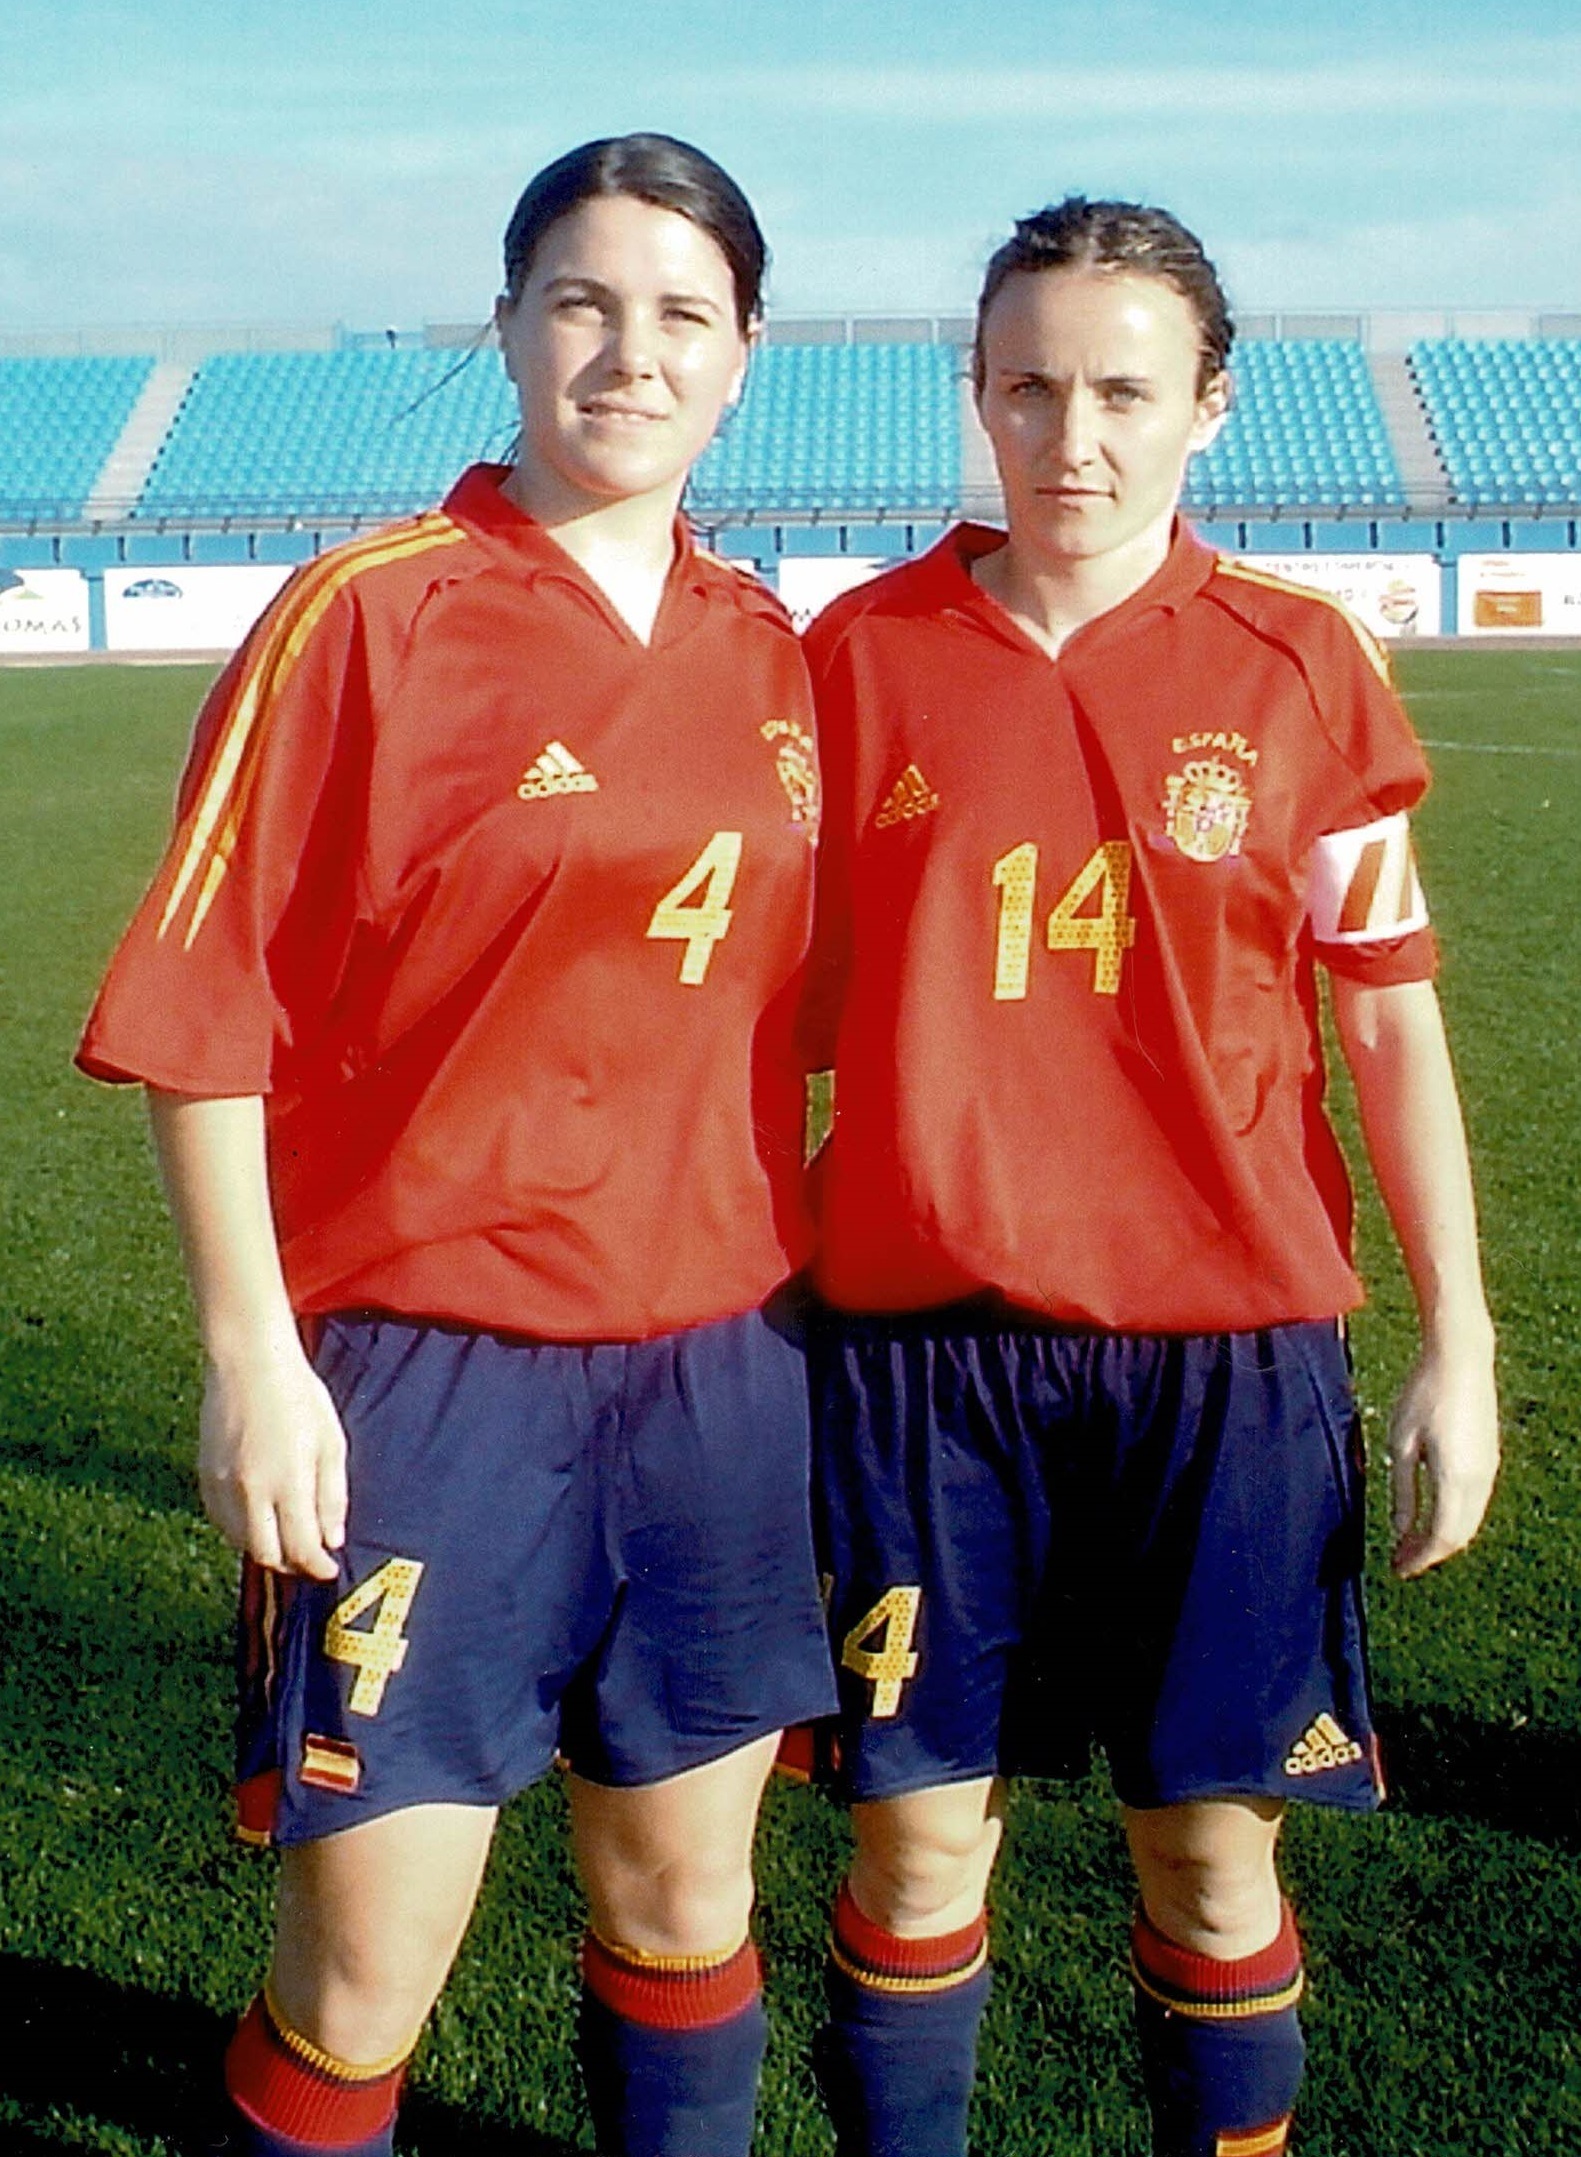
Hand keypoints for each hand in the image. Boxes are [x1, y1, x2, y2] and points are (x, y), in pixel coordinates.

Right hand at [197, 1334, 347, 1579]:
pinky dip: (241, 1530)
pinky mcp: (204, 1477)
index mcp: (288, 1482)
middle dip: (291, 1564)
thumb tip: (332, 1540)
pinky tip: (259, 1518)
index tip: (329, 1570)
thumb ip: (332, 1496)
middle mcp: (251, 1491)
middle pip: (267, 1555)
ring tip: (287, 1538)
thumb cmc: (298, 1397)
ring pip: (240, 1542)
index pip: (301, 1547)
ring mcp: (223, 1485)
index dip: (317, 1567)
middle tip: (308, 1559)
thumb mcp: (331, 1443)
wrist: (249, 1363)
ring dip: (266, 1548)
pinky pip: (221, 1521)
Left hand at [1389, 1329, 1498, 1578]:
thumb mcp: (1401, 1443)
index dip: (1420, 1559)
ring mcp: (1488, 1469)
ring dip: (1443, 1538)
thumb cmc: (1422, 1396)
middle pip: (1460, 1536)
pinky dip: (1455, 1519)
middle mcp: (1479, 1480)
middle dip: (1430, 1554)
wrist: (1460, 1359)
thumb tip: (1401, 1531)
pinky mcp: (1489, 1458)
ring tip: (1411, 1543)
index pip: (1441, 1537)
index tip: (1397, 1569)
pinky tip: (1432, 1515)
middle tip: (1400, 1561)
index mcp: (1454, 1478)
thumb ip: (1403, 1491)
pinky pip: (1475, 1503)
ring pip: (1470, 1521)